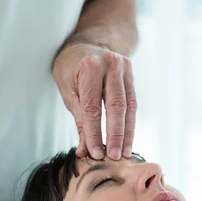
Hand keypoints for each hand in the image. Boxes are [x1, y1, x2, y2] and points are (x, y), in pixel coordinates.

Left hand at [53, 43, 136, 159]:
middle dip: (115, 135)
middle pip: (115, 106)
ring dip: (127, 133)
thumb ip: (79, 121)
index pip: (92, 107)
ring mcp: (123, 67)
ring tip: (124, 153)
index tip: (96, 153)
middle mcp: (110, 64)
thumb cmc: (72, 70)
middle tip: (115, 157)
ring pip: (128, 106)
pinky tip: (128, 140)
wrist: (87, 44)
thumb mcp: (68, 92)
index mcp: (89, 67)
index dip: (94, 133)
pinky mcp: (131, 74)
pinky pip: (133, 103)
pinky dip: (130, 123)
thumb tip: (85, 151)